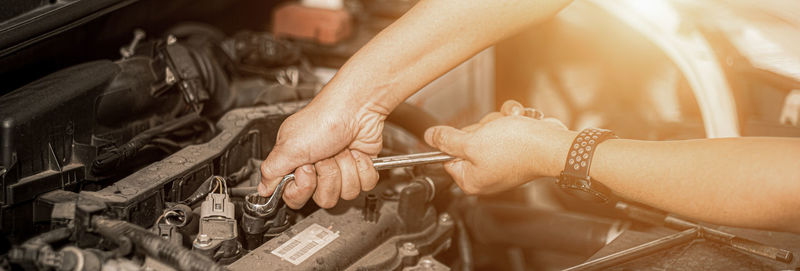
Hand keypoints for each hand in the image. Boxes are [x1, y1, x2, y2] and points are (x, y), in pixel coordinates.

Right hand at [259, 95, 384, 208]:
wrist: (357, 108)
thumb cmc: (324, 119)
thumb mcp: (289, 146)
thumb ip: (272, 171)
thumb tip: (262, 189)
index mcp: (295, 165)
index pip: (295, 197)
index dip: (303, 187)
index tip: (305, 169)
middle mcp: (317, 170)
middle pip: (323, 198)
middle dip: (327, 176)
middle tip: (324, 156)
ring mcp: (340, 170)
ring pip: (346, 193)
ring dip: (345, 169)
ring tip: (341, 150)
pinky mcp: (360, 169)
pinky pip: (365, 185)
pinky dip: (362, 167)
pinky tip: (357, 153)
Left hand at [424, 100, 573, 193]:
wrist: (552, 143)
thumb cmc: (517, 148)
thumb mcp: (472, 142)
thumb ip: (447, 140)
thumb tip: (429, 137)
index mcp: (471, 179)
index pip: (447, 157)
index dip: (454, 141)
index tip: (465, 136)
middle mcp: (486, 173)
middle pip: (468, 140)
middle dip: (480, 128)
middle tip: (491, 132)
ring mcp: (501, 160)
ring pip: (487, 129)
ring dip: (497, 121)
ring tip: (509, 126)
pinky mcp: (516, 148)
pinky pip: (504, 126)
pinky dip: (512, 120)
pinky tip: (519, 122)